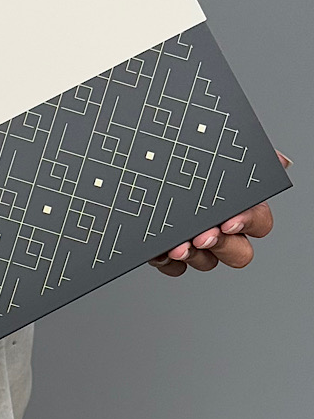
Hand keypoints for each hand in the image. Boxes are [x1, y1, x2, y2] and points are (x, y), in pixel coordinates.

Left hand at [148, 149, 291, 277]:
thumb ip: (242, 155)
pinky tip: (158, 251)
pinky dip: (167, 263)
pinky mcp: (170, 254)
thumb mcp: (209, 150)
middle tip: (201, 237)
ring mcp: (197, 245)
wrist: (139, 166)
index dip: (247, 223)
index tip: (229, 220)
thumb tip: (279, 160)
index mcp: (238, 206)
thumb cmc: (180, 159)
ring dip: (193, 256)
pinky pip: (175, 268)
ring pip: (207, 262)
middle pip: (239, 252)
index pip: (259, 222)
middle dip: (222, 245)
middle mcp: (222, 230)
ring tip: (175, 245)